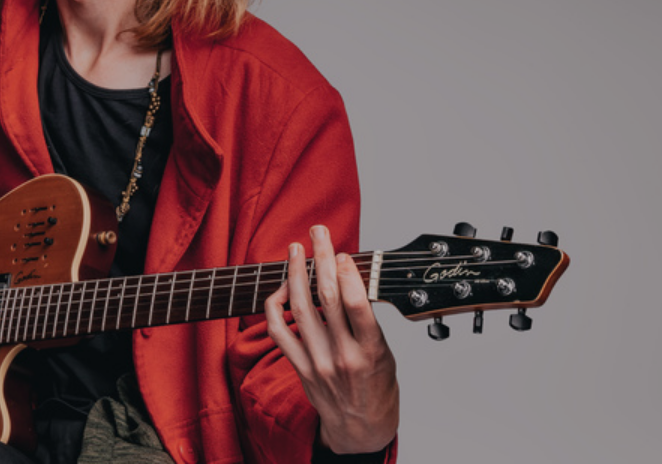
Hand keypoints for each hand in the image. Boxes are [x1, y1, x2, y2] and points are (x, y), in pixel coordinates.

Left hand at [264, 225, 399, 454]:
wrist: (361, 428)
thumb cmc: (377, 386)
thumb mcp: (386, 353)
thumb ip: (366, 322)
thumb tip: (348, 279)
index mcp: (370, 351)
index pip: (356, 305)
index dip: (347, 273)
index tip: (341, 252)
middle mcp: (342, 356)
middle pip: (327, 297)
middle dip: (321, 258)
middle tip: (318, 232)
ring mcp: (317, 362)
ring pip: (300, 308)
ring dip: (296, 273)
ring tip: (296, 249)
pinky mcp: (299, 367)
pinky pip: (278, 331)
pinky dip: (275, 305)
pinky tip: (281, 286)